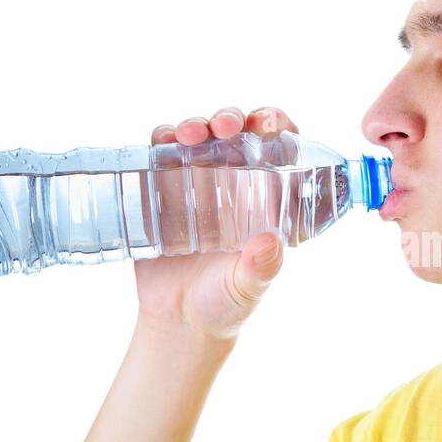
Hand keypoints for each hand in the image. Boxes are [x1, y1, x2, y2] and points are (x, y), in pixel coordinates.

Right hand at [133, 106, 299, 341]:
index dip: (277, 126)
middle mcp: (235, 183)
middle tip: (225, 127)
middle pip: (238, 133)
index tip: (268, 125)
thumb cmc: (225, 304)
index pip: (281, 147)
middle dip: (233, 118)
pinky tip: (161, 143)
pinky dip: (160, 141)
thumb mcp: (248, 289)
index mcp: (268, 198)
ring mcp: (197, 183)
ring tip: (190, 135)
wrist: (178, 322)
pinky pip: (160, 154)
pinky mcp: (162, 190)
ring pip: (199, 137)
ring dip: (196, 125)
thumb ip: (261, 269)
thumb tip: (269, 243)